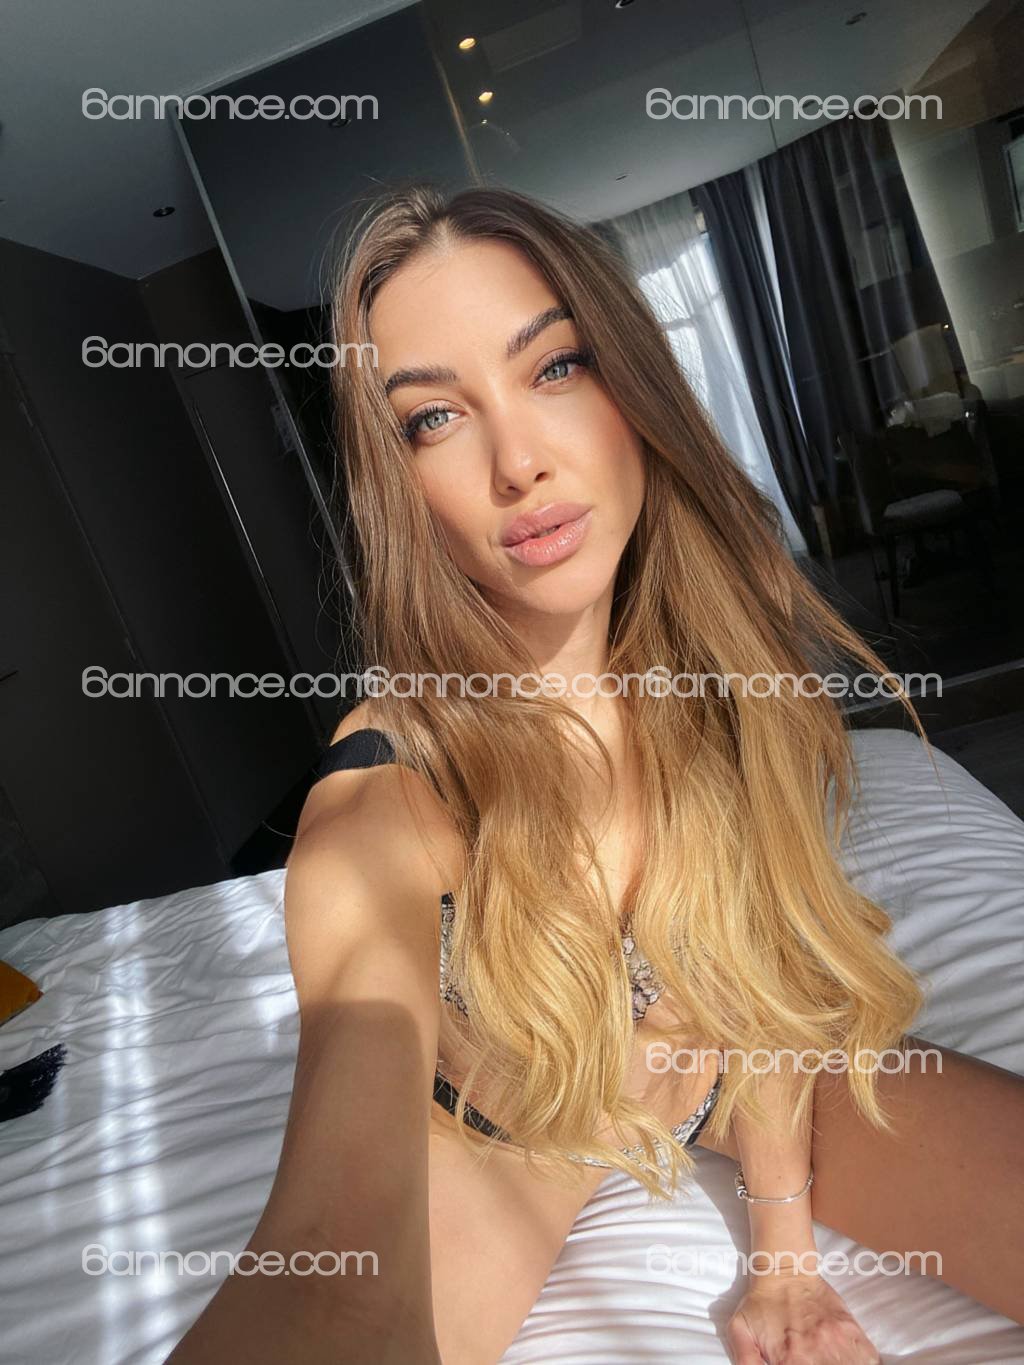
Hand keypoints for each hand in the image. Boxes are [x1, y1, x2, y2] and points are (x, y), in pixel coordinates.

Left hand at [725, 1271, 880, 1363]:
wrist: (784, 1269)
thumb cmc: (761, 1303)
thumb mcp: (740, 1331)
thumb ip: (746, 1361)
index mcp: (789, 1360)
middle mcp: (816, 1354)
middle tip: (818, 1360)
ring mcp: (838, 1342)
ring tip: (834, 1359)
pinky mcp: (852, 1330)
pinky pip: (869, 1359)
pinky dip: (863, 1361)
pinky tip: (850, 1360)